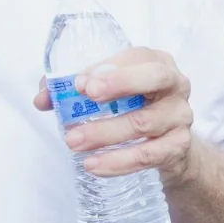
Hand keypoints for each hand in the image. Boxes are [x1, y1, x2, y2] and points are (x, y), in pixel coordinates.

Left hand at [34, 47, 195, 183]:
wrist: (169, 147)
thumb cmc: (135, 108)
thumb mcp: (111, 93)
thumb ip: (74, 91)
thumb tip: (43, 98)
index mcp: (157, 62)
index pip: (137, 57)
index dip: (110, 69)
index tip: (80, 83)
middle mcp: (176, 85)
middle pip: (155, 78)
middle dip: (120, 83)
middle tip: (86, 95)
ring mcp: (180, 116)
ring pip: (143, 123)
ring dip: (104, 133)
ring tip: (74, 142)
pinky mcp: (178, 147)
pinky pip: (147, 155)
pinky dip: (118, 161)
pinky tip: (94, 165)